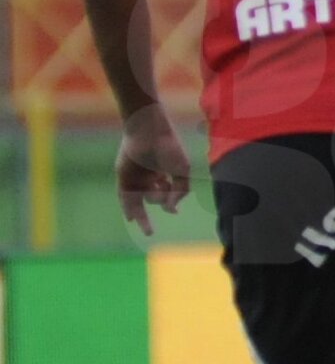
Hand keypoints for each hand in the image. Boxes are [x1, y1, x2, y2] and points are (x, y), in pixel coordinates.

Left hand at [116, 105, 190, 235]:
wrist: (149, 131)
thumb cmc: (169, 147)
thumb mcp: (182, 170)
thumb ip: (180, 191)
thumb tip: (171, 210)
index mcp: (162, 173)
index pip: (166, 193)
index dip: (171, 203)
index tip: (174, 212)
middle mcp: (147, 177)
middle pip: (150, 199)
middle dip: (151, 212)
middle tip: (150, 232)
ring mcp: (135, 177)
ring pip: (139, 200)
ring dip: (142, 213)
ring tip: (149, 223)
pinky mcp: (124, 177)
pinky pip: (124, 196)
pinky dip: (127, 208)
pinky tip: (131, 220)